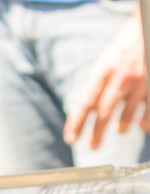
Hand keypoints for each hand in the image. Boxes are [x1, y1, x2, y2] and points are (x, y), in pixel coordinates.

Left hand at [63, 14, 148, 149]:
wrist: (147, 28)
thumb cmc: (124, 47)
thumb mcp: (106, 61)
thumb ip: (98, 84)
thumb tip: (88, 110)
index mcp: (102, 71)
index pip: (85, 102)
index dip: (76, 122)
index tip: (70, 139)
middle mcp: (119, 77)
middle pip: (104, 112)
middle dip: (96, 133)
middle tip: (93, 147)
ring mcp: (139, 82)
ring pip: (127, 113)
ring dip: (122, 126)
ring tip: (120, 131)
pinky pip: (149, 109)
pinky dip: (144, 122)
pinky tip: (141, 127)